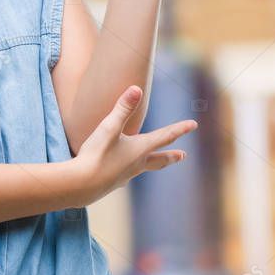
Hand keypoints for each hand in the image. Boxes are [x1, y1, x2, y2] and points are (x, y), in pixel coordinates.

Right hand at [70, 85, 197, 205]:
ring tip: (157, 163)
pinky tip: (124, 175)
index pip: (164, 136)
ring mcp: (125, 175)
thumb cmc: (96, 154)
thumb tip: (136, 88)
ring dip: (154, 163)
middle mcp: (136, 163)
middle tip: (183, 156)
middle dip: (171, 155)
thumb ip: (122, 108)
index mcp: (140, 149)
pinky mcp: (113, 182)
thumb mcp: (109, 127)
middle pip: (159, 158)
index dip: (180, 129)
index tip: (194, 125)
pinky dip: (131, 171)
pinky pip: (127, 175)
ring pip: (144, 167)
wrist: (80, 185)